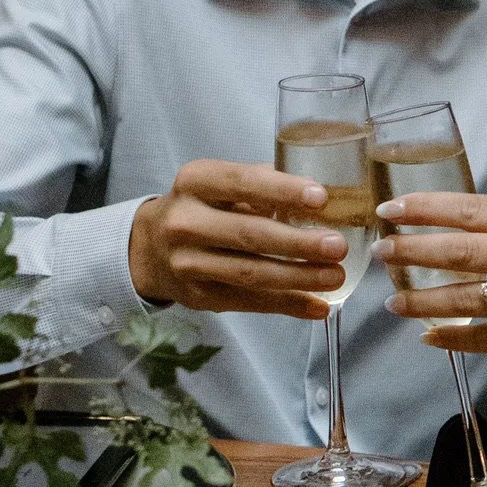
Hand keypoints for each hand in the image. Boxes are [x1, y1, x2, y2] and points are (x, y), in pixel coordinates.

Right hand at [129, 159, 347, 315]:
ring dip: (298, 278)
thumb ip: (262, 184)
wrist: (149, 247)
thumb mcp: (221, 184)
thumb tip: (324, 196)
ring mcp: (187, 263)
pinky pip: (248, 302)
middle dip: (298, 242)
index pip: (241, 182)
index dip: (282, 190)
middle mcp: (185, 221)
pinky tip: (318, 305)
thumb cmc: (204, 206)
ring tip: (335, 276)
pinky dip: (287, 304)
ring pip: (250, 273)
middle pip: (248, 234)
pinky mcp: (198, 297)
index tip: (321, 197)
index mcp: (195, 181)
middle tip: (337, 246)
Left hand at [374, 192, 486, 381]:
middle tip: (379, 252)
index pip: (473, 209)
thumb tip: (452, 226)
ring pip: (467, 298)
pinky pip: (485, 338)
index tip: (391, 210)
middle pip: (462, 250)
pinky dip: (452, 337)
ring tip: (392, 302)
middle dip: (413, 251)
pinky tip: (428, 337)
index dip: (427, 209)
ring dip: (423, 301)